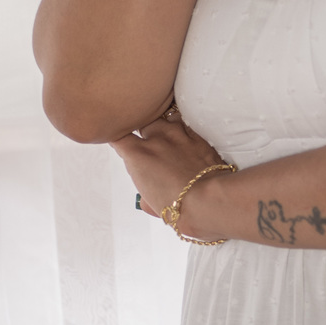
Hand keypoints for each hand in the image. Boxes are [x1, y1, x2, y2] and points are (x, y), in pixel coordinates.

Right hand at [111, 112, 228, 233]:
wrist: (208, 200)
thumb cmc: (179, 207)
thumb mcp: (152, 204)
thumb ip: (146, 193)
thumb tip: (150, 198)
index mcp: (138, 155)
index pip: (118, 136)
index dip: (117, 137)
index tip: (120, 141)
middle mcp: (156, 139)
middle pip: (143, 121)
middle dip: (143, 130)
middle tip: (147, 142)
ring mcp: (179, 135)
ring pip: (165, 117)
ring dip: (164, 125)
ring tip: (167, 136)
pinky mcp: (199, 137)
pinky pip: (187, 124)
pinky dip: (183, 129)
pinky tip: (185, 138)